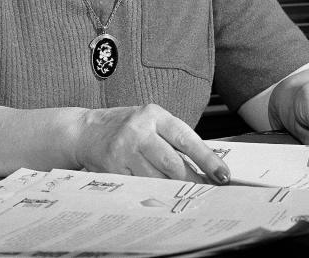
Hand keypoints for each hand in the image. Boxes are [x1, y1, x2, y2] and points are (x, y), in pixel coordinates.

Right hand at [73, 104, 229, 183]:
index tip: (223, 174)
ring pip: (157, 179)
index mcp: (154, 114)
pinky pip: (139, 186)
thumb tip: (204, 164)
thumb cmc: (124, 126)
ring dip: (173, 190)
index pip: (186, 138)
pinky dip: (152, 192)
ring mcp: (124, 149)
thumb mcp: (149, 122)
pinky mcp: (113, 167)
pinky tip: (158, 194)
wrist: (85, 131)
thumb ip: (172, 139)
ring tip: (184, 194)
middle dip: (193, 181)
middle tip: (207, 192)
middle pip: (173, 164)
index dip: (207, 159)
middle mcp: (139, 130)